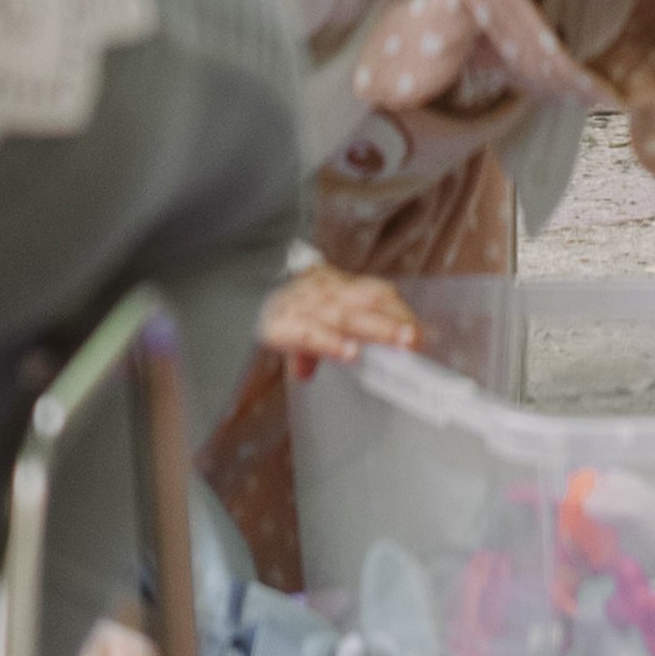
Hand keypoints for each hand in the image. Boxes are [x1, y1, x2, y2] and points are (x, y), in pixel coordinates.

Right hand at [261, 266, 424, 379]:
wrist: (233, 284)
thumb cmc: (278, 305)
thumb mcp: (306, 319)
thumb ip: (321, 346)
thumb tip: (318, 371)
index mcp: (335, 288)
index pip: (376, 294)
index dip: (399, 311)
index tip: (422, 332)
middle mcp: (325, 292)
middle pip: (368, 302)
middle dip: (395, 320)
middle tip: (418, 338)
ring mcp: (306, 305)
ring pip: (347, 315)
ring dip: (377, 329)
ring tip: (402, 343)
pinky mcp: (282, 323)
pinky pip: (311, 332)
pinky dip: (332, 342)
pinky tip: (349, 353)